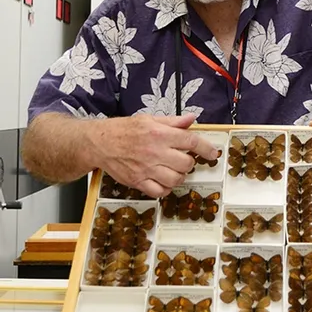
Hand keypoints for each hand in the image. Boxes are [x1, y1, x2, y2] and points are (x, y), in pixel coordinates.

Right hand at [88, 114, 219, 197]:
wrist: (98, 142)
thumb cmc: (123, 129)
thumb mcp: (149, 119)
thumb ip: (173, 121)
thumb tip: (191, 119)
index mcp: (159, 134)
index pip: (191, 141)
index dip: (206, 148)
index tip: (212, 153)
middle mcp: (154, 152)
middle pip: (186, 163)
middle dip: (189, 162)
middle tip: (183, 159)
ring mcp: (146, 168)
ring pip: (175, 179)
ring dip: (179, 176)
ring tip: (174, 170)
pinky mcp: (137, 181)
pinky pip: (159, 192)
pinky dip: (165, 189)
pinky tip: (163, 181)